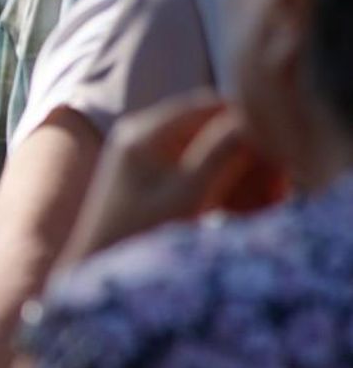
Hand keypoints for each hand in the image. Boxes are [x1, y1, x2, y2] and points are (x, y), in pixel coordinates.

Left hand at [62, 92, 286, 264]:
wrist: (95, 262)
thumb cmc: (138, 234)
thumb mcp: (187, 194)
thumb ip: (219, 153)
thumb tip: (251, 119)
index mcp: (143, 131)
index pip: (207, 104)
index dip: (243, 117)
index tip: (271, 141)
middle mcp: (137, 132)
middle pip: (202, 118)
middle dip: (234, 135)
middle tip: (265, 163)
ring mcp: (137, 149)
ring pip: (195, 136)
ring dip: (223, 151)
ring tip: (247, 178)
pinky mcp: (141, 169)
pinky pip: (183, 154)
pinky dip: (207, 166)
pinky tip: (223, 188)